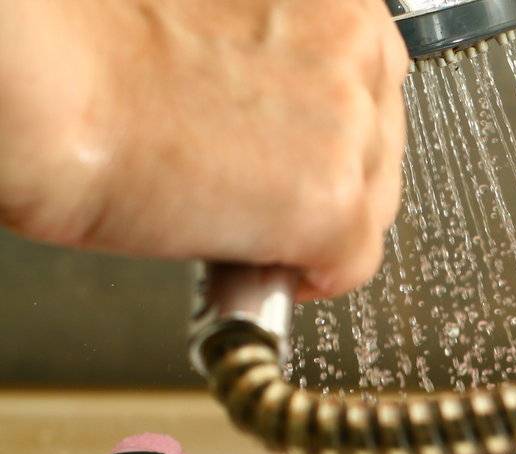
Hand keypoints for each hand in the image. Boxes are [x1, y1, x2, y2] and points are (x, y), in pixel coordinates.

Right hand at [0, 0, 406, 300]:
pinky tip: (259, 259)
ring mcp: (351, 130)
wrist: (45, 83)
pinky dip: (311, 276)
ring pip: (373, 205)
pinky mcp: (333, 204)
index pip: (372, 78)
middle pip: (380, 145)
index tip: (298, 146)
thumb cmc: (93, 42)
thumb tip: (286, 109)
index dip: (330, 125)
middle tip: (264, 190)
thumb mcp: (221, 16)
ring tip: (245, 219)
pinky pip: (352, 265)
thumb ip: (276, 53)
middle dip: (332, 175)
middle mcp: (357, 52)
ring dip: (318, 223)